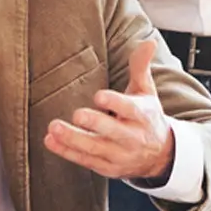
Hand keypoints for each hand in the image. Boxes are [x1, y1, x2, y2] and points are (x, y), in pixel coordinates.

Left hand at [43, 39, 176, 183]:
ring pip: (95, 148)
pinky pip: (84, 160)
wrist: (159, 155)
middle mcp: (132, 137)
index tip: (99, 96)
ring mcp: (119, 155)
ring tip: (54, 128)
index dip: (115, 103)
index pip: (131, 110)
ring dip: (73, 139)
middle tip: (76, 114)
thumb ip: (141, 67)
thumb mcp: (147, 92)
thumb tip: (148, 43)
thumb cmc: (147, 117)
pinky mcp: (106, 167)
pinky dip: (66, 152)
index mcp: (143, 116)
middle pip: (112, 132)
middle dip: (94, 123)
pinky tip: (50, 141)